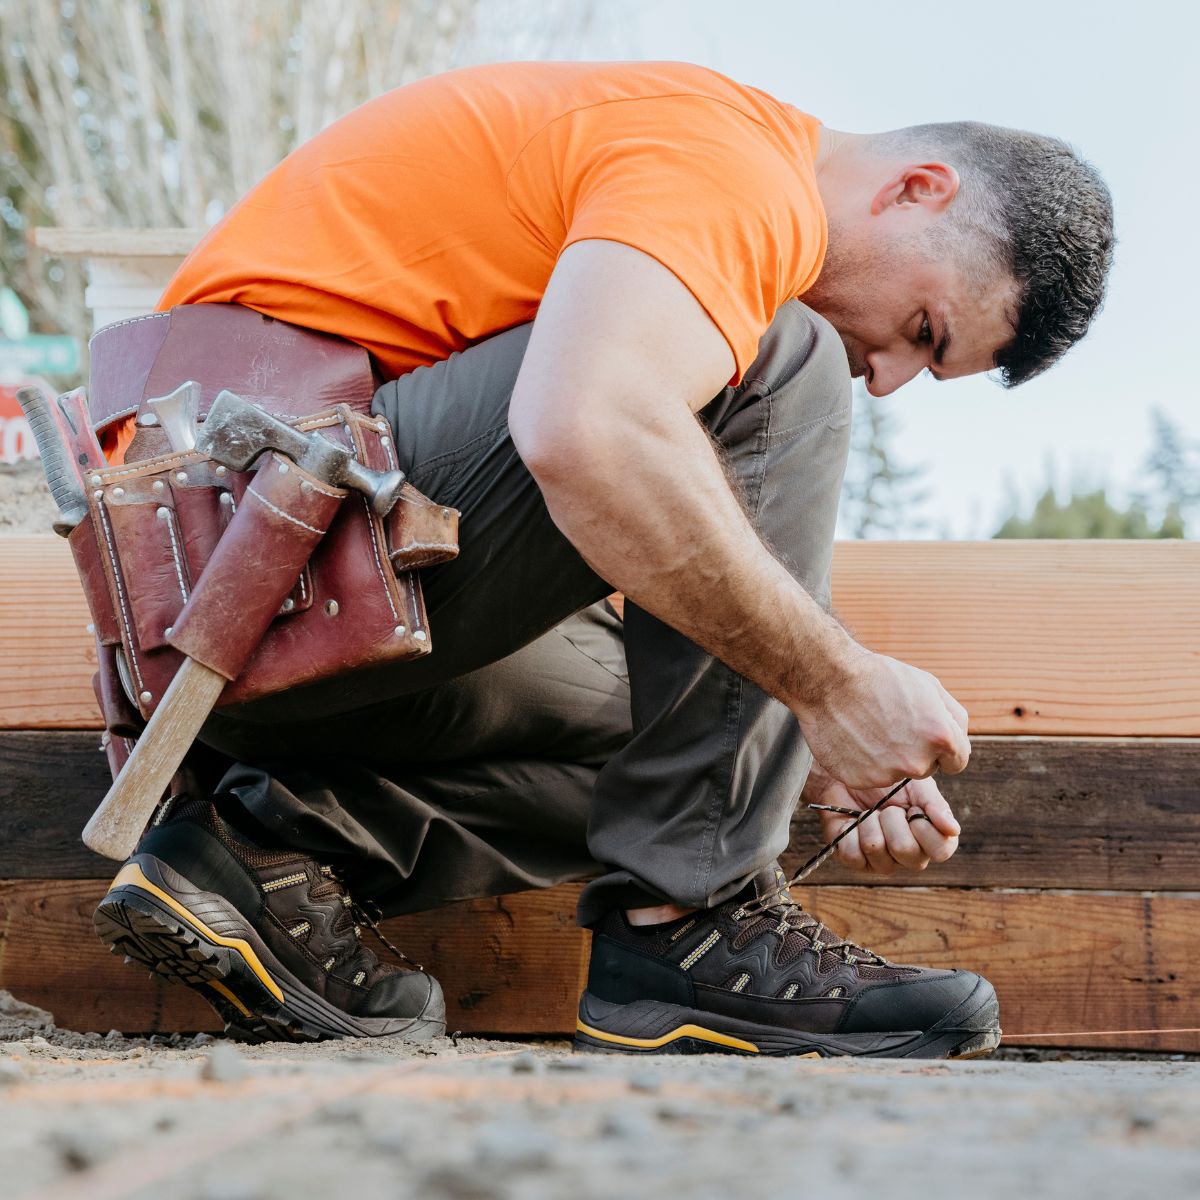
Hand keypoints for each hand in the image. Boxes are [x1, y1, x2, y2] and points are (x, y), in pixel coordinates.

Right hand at [795, 647, 970, 788]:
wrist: (828, 679)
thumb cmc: (879, 677)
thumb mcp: (928, 684)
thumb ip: (953, 716)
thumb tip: (959, 738)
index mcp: (941, 737)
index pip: (958, 761)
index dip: (943, 747)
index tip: (924, 735)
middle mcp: (917, 761)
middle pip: (927, 768)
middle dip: (915, 751)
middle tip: (890, 725)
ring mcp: (887, 774)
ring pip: (897, 773)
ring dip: (888, 758)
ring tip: (868, 728)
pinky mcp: (860, 780)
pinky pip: (871, 776)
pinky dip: (864, 762)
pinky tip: (853, 738)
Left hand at [803, 763, 960, 874]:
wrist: (849, 775)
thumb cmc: (888, 782)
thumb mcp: (916, 786)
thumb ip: (935, 805)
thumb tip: (953, 829)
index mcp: (932, 840)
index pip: (941, 850)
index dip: (924, 826)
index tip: (912, 808)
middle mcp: (911, 856)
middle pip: (905, 850)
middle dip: (891, 818)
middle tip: (886, 807)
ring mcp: (883, 862)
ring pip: (877, 849)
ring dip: (869, 822)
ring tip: (869, 812)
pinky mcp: (856, 861)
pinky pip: (853, 854)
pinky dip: (849, 831)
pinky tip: (852, 822)